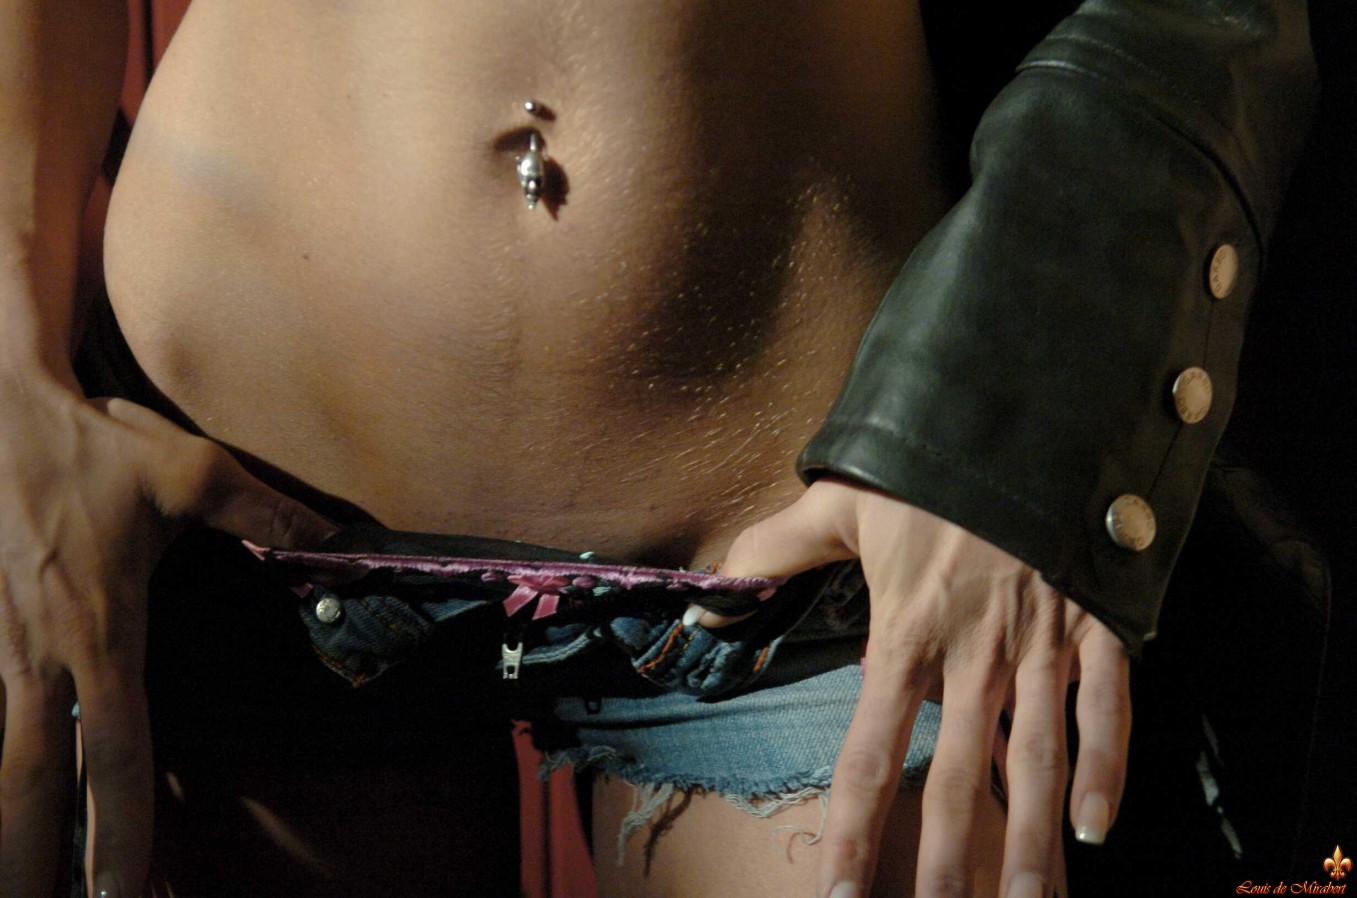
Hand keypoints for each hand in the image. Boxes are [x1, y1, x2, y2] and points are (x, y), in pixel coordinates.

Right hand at [0, 370, 333, 896]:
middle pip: (32, 785)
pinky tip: (8, 813)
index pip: (115, 751)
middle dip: (35, 863)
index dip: (121, 828)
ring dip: (8, 834)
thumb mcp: (190, 468)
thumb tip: (328, 542)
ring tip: (23, 890)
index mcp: (100, 631)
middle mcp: (42, 655)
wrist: (2, 408)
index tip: (126, 892)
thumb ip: (261, 512)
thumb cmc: (93, 444)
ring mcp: (1, 650)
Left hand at [712, 478, 1130, 896]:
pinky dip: (1106, 764)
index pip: (869, 750)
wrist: (1024, 409)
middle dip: (949, 861)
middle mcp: (971, 653)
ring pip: (1035, 758)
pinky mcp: (1094, 623)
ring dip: (1032, 839)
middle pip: (957, 777)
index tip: (843, 894)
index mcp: (905, 631)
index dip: (853, 828)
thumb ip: (779, 544)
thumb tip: (715, 581)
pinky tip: (1096, 827)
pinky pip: (1106, 705)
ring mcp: (1038, 642)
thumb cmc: (929, 459)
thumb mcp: (843, 498)